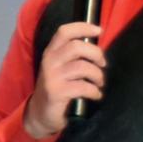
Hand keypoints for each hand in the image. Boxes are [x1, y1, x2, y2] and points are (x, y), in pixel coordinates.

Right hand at [23, 20, 105, 138]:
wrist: (40, 114)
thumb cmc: (56, 88)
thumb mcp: (60, 68)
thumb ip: (73, 56)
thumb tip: (97, 47)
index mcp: (50, 52)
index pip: (64, 32)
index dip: (83, 27)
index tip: (99, 31)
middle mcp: (49, 62)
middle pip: (77, 47)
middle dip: (96, 54)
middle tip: (102, 64)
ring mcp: (52, 77)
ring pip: (83, 67)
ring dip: (97, 75)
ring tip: (99, 82)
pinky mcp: (56, 92)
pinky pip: (83, 87)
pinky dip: (94, 91)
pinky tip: (95, 95)